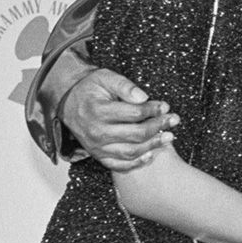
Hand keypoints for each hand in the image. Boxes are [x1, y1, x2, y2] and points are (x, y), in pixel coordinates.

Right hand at [64, 69, 178, 170]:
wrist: (68, 102)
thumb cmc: (89, 89)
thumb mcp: (105, 77)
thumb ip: (124, 86)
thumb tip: (143, 97)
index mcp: (98, 111)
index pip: (133, 113)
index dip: (153, 110)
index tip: (165, 106)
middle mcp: (97, 132)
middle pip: (135, 134)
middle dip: (158, 127)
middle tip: (174, 120)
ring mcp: (97, 147)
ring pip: (130, 152)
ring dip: (153, 146)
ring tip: (169, 137)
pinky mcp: (98, 155)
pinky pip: (119, 165)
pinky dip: (136, 163)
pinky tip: (150, 154)